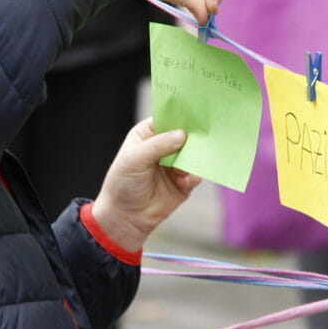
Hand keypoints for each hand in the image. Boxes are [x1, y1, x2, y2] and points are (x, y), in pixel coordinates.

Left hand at [91, 118, 202, 252]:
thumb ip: (158, 145)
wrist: (125, 218)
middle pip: (184, 134)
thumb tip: (182, 134)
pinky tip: (185, 180)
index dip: (179, 114)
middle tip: (204, 133)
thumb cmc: (123, 184)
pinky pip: (196, 173)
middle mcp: (163, 146)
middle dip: (193, 135)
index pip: (167, 118)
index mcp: (148, 134)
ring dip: (196, 156)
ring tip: (194, 159)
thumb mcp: (134, 159)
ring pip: (193, 153)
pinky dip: (194, 175)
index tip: (195, 111)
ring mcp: (175, 163)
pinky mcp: (184, 181)